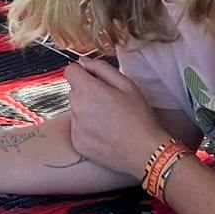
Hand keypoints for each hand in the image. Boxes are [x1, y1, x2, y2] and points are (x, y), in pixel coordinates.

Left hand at [65, 56, 169, 179]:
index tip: (94, 79)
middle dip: (87, 91)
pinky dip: (87, 128)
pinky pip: (77, 128)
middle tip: (109, 101)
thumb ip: (102, 68)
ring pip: (76, 109)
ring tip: (109, 118)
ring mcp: (75, 128)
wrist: (144, 151)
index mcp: (88, 91)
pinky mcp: (77, 143)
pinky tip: (105, 132)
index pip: (70, 71)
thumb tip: (84, 62)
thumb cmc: (139, 117)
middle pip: (73, 91)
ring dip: (87, 110)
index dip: (83, 72)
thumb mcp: (127, 85)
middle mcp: (77, 109)